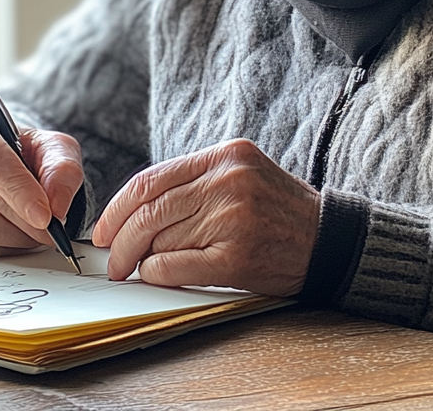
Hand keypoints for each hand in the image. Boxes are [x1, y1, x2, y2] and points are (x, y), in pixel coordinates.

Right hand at [0, 110, 83, 258]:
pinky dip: (2, 248)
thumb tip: (57, 206)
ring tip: (37, 229)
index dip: (19, 189)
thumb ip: (62, 168)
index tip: (46, 214)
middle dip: (26, 219)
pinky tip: (15, 234)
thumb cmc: (23, 154)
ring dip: (17, 236)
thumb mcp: (52, 147)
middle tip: (54, 229)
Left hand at [91, 139, 320, 296]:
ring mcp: (232, 218)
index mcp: (226, 156)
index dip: (117, 207)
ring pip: (157, 239)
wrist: (327, 240)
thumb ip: (195, 182)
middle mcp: (228, 181)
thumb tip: (133, 211)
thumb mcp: (241, 175)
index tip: (104, 228)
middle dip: (119, 240)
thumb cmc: (278, 211)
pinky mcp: (235, 256)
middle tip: (112, 260)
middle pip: (149, 210)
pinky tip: (156, 276)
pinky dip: (155, 274)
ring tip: (134, 269)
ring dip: (137, 260)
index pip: (152, 178)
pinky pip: (173, 266)